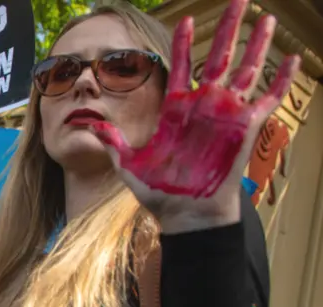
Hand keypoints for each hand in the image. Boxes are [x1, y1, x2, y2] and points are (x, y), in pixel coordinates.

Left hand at [88, 0, 299, 233]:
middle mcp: (203, 106)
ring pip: (246, 70)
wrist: (185, 214)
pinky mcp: (245, 128)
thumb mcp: (128, 163)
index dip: (183, 43)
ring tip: (265, 18)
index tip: (186, 18)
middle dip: (228, 28)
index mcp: (176, 109)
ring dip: (256, 44)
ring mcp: (226, 114)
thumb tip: (88, 124)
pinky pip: (267, 99)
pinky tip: (292, 59)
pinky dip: (280, 80)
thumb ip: (112, 141)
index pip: (180, 65)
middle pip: (218, 56)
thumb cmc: (159, 191)